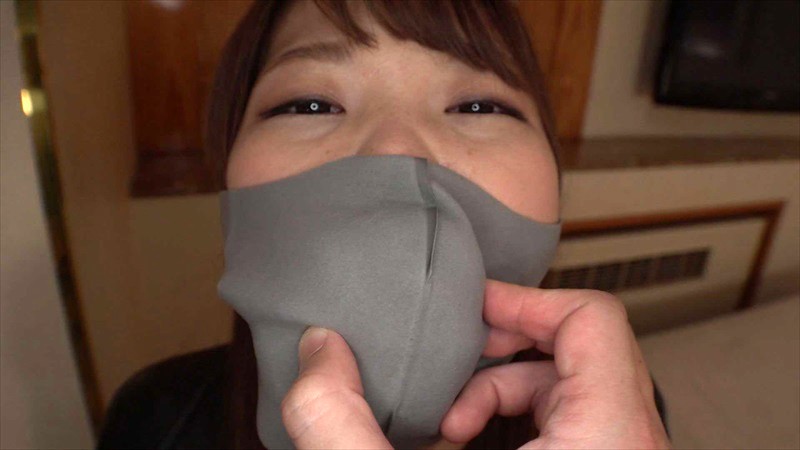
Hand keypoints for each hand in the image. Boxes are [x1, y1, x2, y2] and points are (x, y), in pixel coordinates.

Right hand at [281, 281, 670, 448]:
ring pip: (580, 390)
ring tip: (448, 423)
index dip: (525, 300)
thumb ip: (338, 421)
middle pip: (584, 351)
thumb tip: (318, 348)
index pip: (595, 322)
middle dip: (503, 353)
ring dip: (507, 392)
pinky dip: (522, 425)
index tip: (467, 309)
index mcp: (606, 447)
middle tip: (449, 364)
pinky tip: (466, 449)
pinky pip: (576, 428)